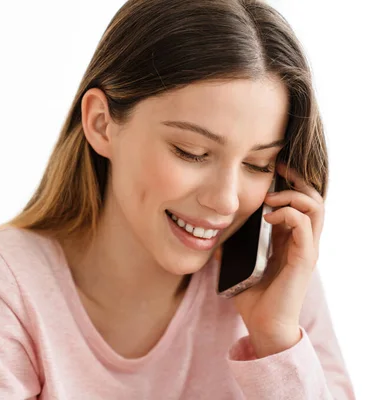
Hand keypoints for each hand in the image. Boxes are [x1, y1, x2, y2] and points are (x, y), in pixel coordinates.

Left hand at [231, 162, 324, 357]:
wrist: (263, 325)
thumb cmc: (252, 296)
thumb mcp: (237, 263)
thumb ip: (230, 245)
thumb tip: (209, 230)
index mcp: (289, 238)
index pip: (299, 201)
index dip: (289, 181)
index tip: (272, 167)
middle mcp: (302, 240)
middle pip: (313, 197)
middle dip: (296, 179)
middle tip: (276, 169)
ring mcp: (306, 249)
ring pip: (315, 207)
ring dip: (293, 194)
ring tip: (270, 196)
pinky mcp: (304, 259)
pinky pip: (304, 226)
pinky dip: (288, 213)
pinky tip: (269, 216)